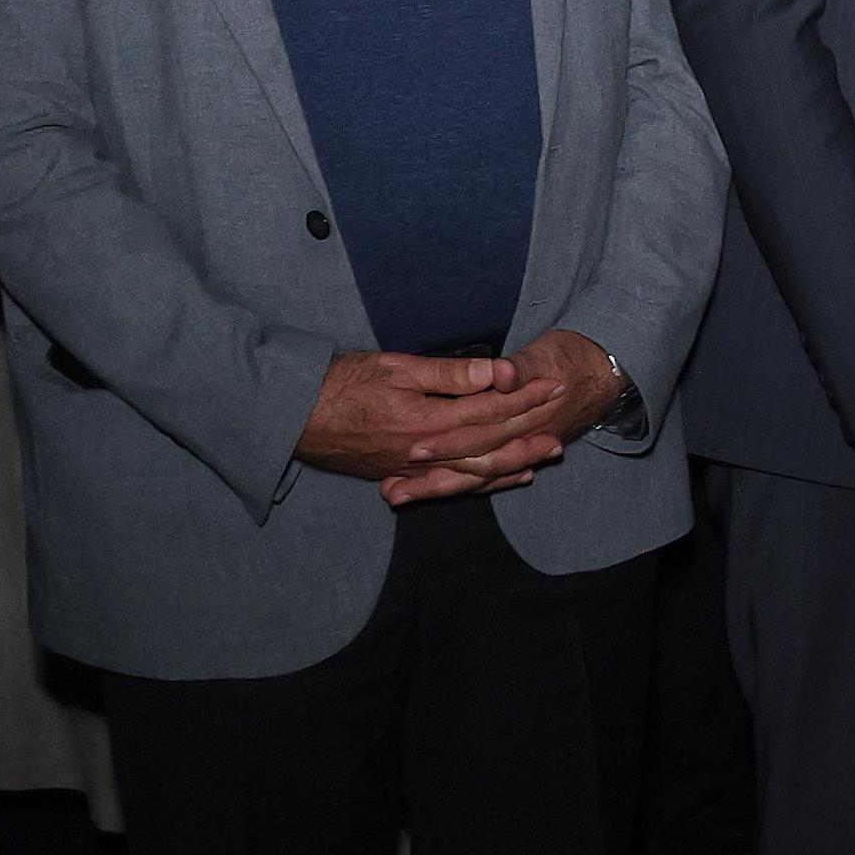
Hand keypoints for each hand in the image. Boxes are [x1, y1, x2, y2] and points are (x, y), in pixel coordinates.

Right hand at [300, 350, 572, 500]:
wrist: (291, 416)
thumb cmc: (340, 383)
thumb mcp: (395, 367)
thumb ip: (448, 375)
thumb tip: (497, 373)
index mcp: (429, 422)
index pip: (492, 411)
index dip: (526, 397)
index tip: (554, 384)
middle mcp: (427, 453)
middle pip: (492, 446)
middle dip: (530, 433)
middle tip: (564, 423)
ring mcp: (414, 470)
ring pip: (477, 473)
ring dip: (514, 464)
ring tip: (546, 455)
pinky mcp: (400, 476)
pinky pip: (452, 486)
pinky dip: (482, 483)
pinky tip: (502, 479)